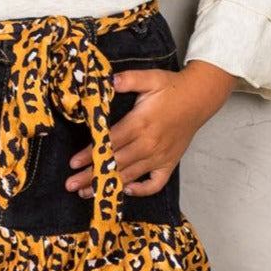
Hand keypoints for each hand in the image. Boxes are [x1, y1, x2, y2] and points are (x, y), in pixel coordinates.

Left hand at [65, 61, 235, 197]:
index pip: (111, 142)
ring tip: (86, 193)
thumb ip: (129, 79)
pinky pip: (155, 184)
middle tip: (71, 185)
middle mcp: (149, 144)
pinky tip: (125, 189)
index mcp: (141, 123)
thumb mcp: (150, 77)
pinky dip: (141, 190)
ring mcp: (160, 157)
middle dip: (91, 175)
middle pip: (116, 162)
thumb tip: (108, 80)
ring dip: (108, 185)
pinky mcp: (169, 163)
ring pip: (129, 175)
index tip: (73, 163)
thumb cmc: (172, 88)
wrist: (200, 98)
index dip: (90, 153)